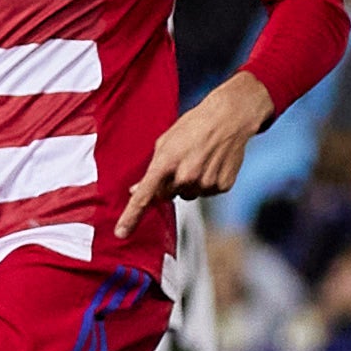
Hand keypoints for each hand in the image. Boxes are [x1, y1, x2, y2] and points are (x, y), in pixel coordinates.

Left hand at [116, 71, 272, 239]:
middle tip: (181, 161)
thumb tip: (136, 191)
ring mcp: (206, 183)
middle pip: (167, 196)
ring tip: (199, 159)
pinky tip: (212, 163)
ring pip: (188, 196)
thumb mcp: (165, 143)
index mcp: (165, 163)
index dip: (131, 216)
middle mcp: (186, 177)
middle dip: (168, 184)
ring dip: (189, 183)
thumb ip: (151, 170)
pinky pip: (207, 193)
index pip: (144, 196)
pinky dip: (207, 182)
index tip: (121, 233)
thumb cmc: (192, 127)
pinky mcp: (223, 186)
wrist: (229, 117)